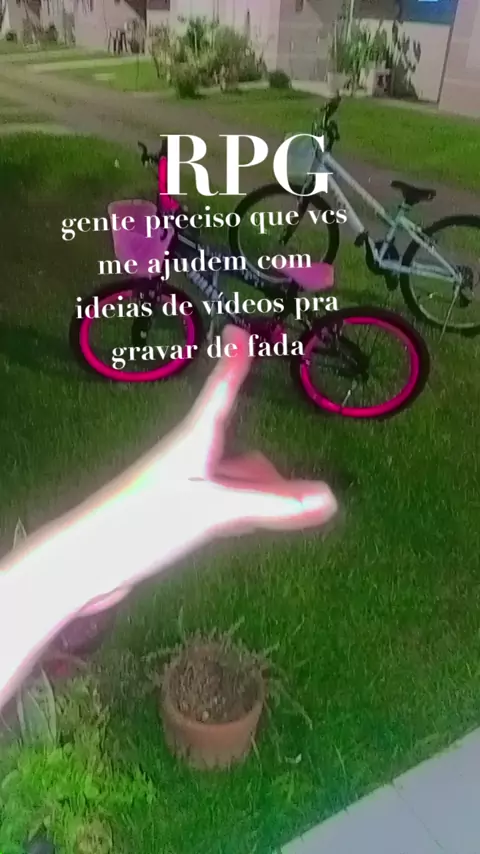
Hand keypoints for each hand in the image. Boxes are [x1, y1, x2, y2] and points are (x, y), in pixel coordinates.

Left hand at [80, 326, 337, 615]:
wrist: (85, 565)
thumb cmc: (142, 522)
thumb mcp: (212, 510)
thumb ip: (270, 506)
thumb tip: (332, 499)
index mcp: (192, 442)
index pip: (220, 394)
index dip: (232, 364)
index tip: (239, 330)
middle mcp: (188, 461)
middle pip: (238, 451)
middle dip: (269, 464)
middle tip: (304, 479)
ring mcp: (182, 493)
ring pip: (233, 483)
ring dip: (263, 491)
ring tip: (299, 505)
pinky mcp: (176, 522)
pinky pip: (224, 508)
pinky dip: (248, 512)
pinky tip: (262, 523)